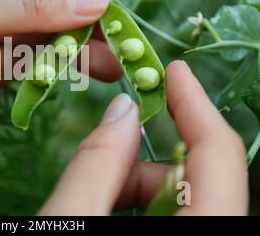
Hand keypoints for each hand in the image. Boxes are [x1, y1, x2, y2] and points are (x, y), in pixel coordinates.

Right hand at [39, 61, 247, 215]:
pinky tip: (102, 206)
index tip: (173, 70)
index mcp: (200, 227)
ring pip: (177, 193)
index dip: (195, 104)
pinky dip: (133, 199)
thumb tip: (122, 110)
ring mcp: (196, 233)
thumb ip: (96, 165)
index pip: (218, 154)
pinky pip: (169, 210)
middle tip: (95, 154)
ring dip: (132, 182)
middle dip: (140, 158)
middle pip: (192, 175)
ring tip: (88, 195)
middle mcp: (210, 230)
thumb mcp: (71, 217)